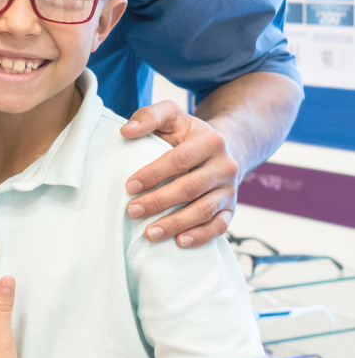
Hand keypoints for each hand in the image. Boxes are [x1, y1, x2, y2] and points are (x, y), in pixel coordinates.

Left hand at [121, 101, 237, 248]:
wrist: (225, 147)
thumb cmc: (188, 133)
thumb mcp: (171, 115)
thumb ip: (148, 116)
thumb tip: (126, 131)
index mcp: (210, 141)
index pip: (179, 160)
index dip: (153, 174)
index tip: (129, 186)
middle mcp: (225, 166)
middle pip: (190, 188)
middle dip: (159, 202)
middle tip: (132, 211)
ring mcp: (230, 190)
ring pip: (204, 211)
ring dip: (175, 224)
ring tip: (149, 233)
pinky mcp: (231, 208)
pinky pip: (219, 226)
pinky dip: (200, 236)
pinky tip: (179, 242)